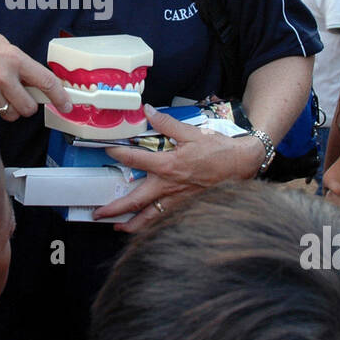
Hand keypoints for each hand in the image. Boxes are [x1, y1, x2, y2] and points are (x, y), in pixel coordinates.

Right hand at [0, 20, 71, 117]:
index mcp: (14, 59)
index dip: (60, 97)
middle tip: (20, 96)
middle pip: (28, 108)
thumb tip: (33, 79)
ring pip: (10, 114)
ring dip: (8, 108)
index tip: (66, 105)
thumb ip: (17, 61)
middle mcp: (3, 78)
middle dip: (27, 106)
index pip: (46, 82)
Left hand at [95, 106, 267, 232]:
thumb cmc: (217, 149)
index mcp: (168, 165)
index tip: (107, 151)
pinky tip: (144, 227)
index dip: (118, 154)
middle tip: (97, 213)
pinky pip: (165, 219)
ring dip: (131, 224)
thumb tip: (149, 111)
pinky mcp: (186, 207)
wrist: (241, 165)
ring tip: (117, 228)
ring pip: (149, 217)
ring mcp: (177, 200)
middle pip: (135, 201)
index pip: (134, 161)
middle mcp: (169, 186)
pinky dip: (152, 225)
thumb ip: (167, 124)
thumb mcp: (191, 132)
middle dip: (115, 209)